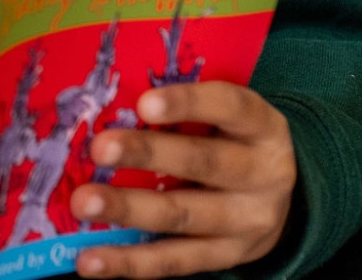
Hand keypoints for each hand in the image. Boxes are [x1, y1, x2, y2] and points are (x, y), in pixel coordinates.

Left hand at [70, 82, 296, 277]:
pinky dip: (129, 262)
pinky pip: (174, 261)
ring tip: (83, 203)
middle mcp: (262, 175)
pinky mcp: (226, 257)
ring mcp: (247, 223)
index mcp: (262, 127)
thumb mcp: (226, 117)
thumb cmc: (232, 141)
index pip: (230, 107)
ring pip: (183, 216)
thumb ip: (184, 109)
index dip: (188, 103)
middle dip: (147, 155)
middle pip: (202, 163)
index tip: (144, 103)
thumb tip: (108, 100)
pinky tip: (90, 259)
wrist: (278, 201)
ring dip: (128, 209)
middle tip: (99, 148)